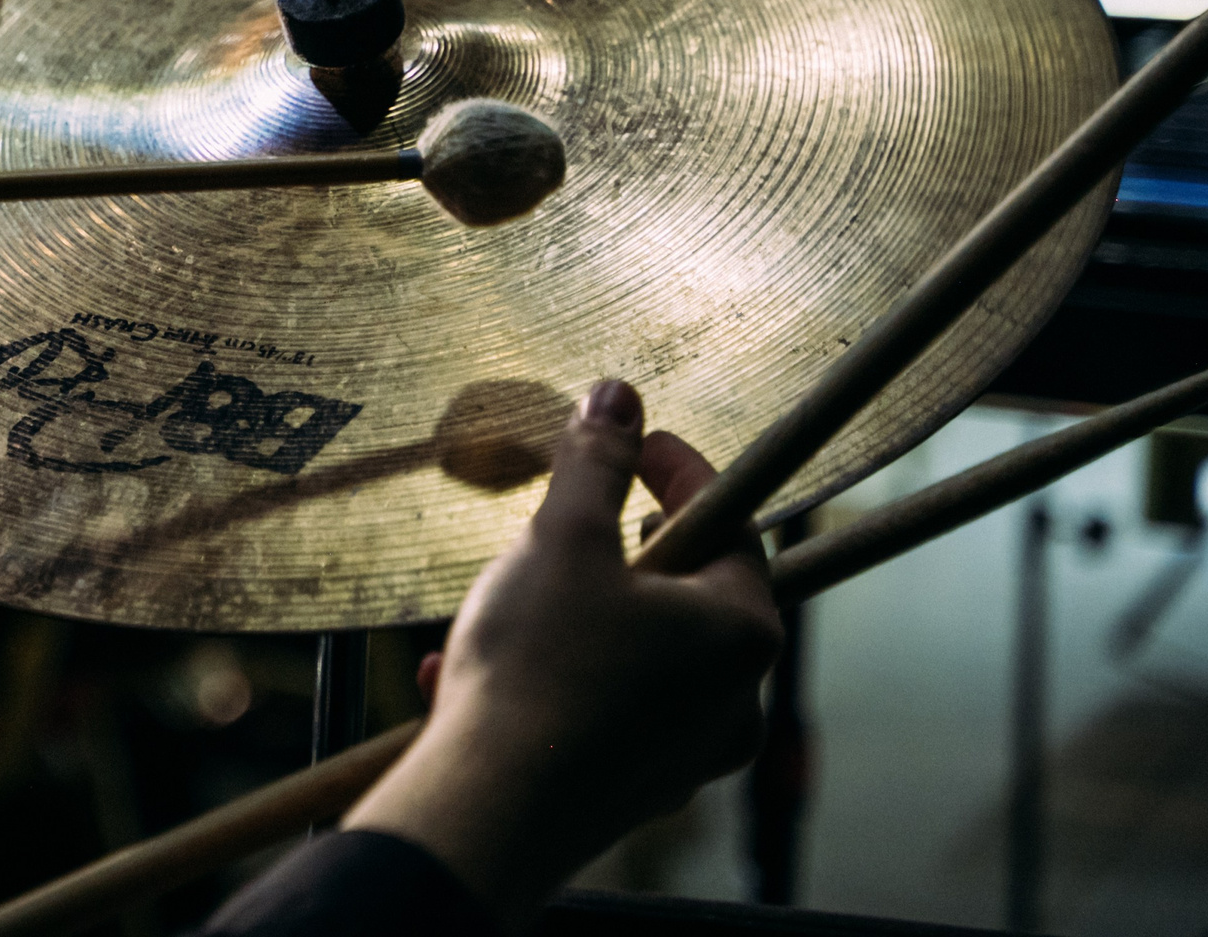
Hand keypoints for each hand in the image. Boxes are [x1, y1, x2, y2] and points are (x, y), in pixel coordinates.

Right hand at [344, 380, 780, 924]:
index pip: (728, 518)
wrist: (487, 814)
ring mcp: (686, 753)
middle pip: (682, 588)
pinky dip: (546, 678)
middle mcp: (735, 698)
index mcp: (743, 629)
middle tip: (561, 520)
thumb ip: (595, 460)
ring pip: (633, 650)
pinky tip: (464, 676)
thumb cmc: (538, 667)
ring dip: (568, 612)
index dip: (671, 466)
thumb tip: (618, 395)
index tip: (622, 439)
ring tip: (504, 600)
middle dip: (611, 546)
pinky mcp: (632, 789)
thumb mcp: (563, 537)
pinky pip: (597, 709)